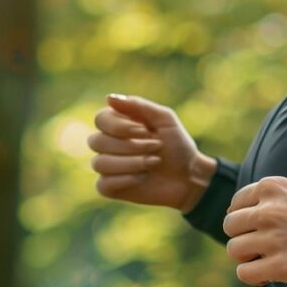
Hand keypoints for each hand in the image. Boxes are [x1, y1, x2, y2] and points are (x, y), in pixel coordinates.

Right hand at [88, 94, 216, 212]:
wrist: (189, 176)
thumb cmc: (177, 145)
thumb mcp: (164, 119)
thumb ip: (138, 105)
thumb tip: (109, 98)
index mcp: (117, 124)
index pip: (100, 119)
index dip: (119, 126)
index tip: (145, 131)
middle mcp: (108, 144)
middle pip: (97, 141)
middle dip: (130, 146)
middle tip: (156, 147)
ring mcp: (107, 167)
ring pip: (100, 163)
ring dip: (131, 163)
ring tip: (154, 163)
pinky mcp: (109, 188)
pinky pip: (102, 184)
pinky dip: (124, 180)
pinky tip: (142, 178)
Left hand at [223, 176, 286, 286]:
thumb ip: (270, 199)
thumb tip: (234, 212)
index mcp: (273, 187)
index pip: (236, 203)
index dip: (244, 219)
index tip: (258, 229)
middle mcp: (270, 210)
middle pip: (229, 226)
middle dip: (242, 237)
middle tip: (261, 247)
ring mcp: (273, 238)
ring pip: (233, 250)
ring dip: (246, 258)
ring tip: (266, 259)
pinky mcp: (279, 266)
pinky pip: (243, 273)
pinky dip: (253, 276)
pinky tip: (269, 275)